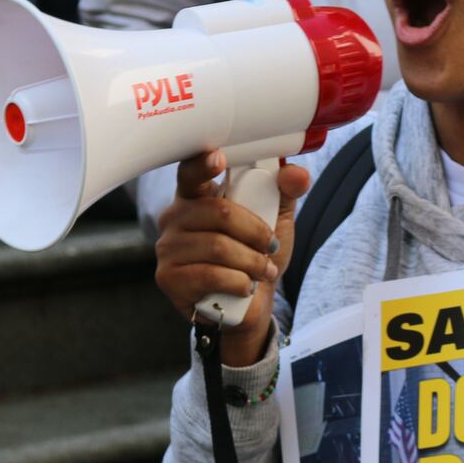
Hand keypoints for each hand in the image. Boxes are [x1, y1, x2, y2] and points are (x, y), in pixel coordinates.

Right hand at [155, 151, 311, 365]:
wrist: (249, 304)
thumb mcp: (275, 220)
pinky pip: (210, 275)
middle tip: (270, 246)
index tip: (218, 158)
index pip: (191, 172)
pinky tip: (246, 287)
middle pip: (219, 212)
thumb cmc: (254, 255)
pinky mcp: (168, 278)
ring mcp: (166, 248)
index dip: (203, 165)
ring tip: (263, 271)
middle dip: (255, 231)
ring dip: (252, 262)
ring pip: (217, 246)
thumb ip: (286, 192)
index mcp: (196, 196)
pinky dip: (239, 282)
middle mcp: (174, 217)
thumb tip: (297, 175)